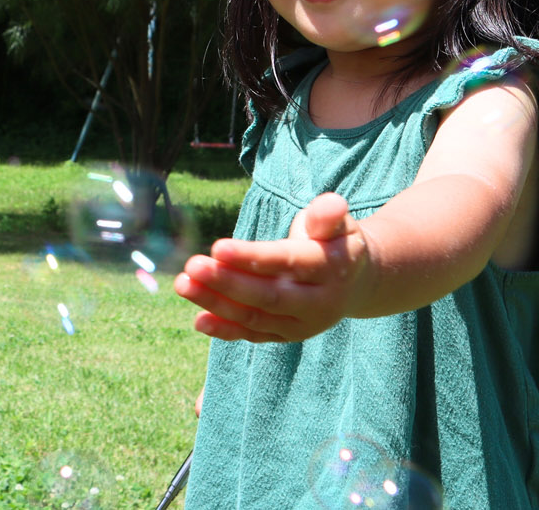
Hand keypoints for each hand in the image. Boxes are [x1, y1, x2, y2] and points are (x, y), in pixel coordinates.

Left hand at [172, 192, 370, 342]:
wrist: (356, 282)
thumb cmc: (336, 241)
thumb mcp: (339, 222)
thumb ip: (328, 214)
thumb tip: (332, 203)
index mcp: (332, 268)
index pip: (286, 263)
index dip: (252, 257)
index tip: (217, 247)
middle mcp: (319, 302)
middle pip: (268, 296)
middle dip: (227, 282)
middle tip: (191, 266)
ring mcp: (302, 324)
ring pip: (256, 318)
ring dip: (216, 304)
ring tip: (182, 284)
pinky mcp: (287, 335)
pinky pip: (254, 335)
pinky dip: (225, 330)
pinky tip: (198, 319)